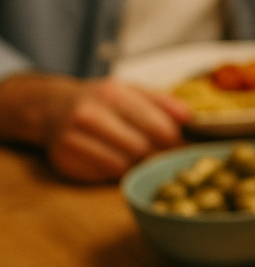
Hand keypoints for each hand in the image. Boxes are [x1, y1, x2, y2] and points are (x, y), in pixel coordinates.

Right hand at [0, 73, 189, 182]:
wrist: (53, 108)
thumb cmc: (103, 100)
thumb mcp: (133, 91)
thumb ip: (164, 102)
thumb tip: (189, 117)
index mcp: (114, 94)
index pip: (157, 127)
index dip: (174, 141)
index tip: (181, 146)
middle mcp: (90, 115)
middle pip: (141, 149)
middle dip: (157, 155)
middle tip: (165, 157)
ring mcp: (74, 139)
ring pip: (123, 166)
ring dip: (137, 166)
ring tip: (141, 157)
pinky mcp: (65, 161)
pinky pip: (104, 175)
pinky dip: (117, 172)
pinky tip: (118, 161)